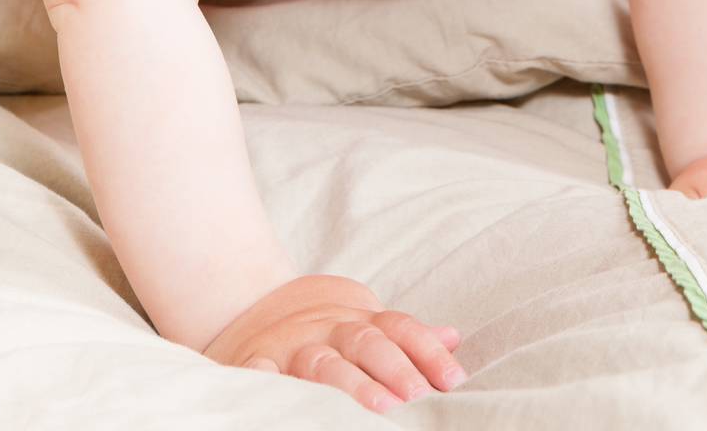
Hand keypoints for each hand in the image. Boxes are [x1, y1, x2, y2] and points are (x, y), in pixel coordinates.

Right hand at [201, 273, 466, 414]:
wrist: (252, 299)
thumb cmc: (322, 327)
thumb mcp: (363, 321)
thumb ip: (403, 336)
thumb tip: (454, 338)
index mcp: (358, 321)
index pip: (400, 329)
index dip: (427, 352)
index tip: (454, 379)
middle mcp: (328, 329)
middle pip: (366, 343)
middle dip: (394, 368)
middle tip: (417, 396)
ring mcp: (293, 345)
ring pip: (323, 363)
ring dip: (350, 384)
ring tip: (379, 407)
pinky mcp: (255, 360)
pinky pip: (260, 372)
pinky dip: (269, 383)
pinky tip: (283, 394)